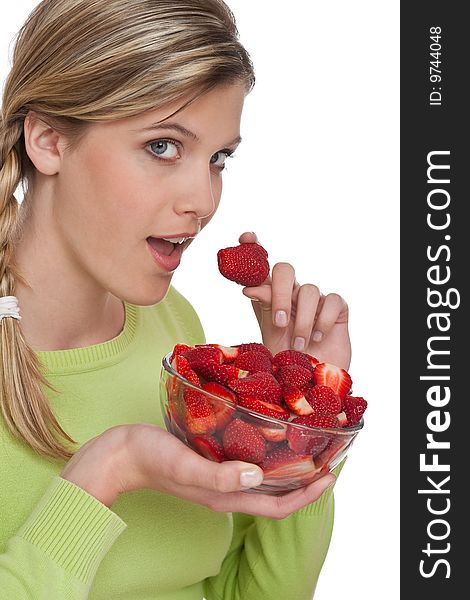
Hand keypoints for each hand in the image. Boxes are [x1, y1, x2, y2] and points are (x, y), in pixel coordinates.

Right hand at [60, 424, 335, 516]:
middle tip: (324, 458)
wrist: (118, 454)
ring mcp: (216, 477)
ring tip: (304, 446)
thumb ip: (219, 474)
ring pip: (262, 479)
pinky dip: (264, 454)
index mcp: (224, 496)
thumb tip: (258, 477)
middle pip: (275, 495)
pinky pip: (246, 463)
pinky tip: (265, 434)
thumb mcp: (184, 464)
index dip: (307, 496)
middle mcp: (225, 489)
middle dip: (304, 482)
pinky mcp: (208, 461)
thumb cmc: (149, 456)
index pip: (276, 506)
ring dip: (286, 468)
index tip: (330, 476)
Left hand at [239, 232, 350, 369]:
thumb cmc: (287, 362)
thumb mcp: (269, 334)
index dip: (254, 248)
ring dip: (303, 320)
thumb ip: (263, 308)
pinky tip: (319, 337)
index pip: (262, 267)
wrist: (311, 384)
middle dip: (279, 293)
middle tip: (278, 322)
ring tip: (300, 344)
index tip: (246, 237)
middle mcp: (292, 294)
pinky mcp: (337, 310)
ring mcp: (316, 300)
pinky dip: (324, 319)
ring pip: (309, 289)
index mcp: (270, 298)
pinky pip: (332, 301)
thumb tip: (249, 287)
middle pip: (285, 270)